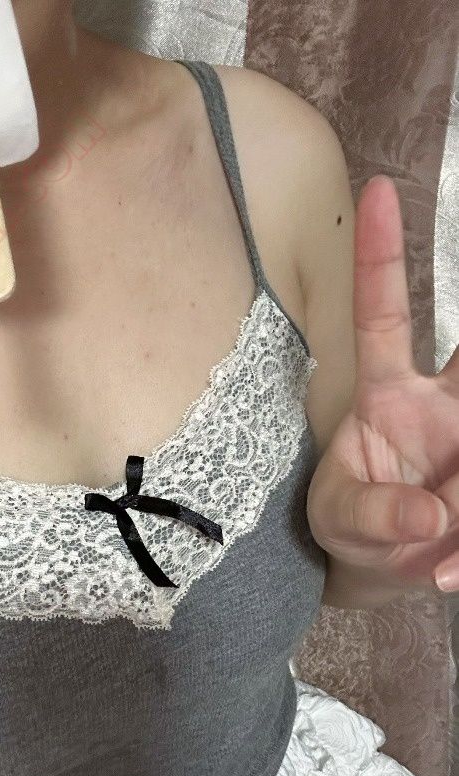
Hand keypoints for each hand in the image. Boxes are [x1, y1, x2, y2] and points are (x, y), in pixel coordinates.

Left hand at [306, 175, 458, 593]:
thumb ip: (375, 513)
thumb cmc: (346, 524)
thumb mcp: (340, 519)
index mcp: (387, 394)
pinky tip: (444, 573)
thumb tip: (433, 515)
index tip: (376, 191)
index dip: (380, 258)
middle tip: (455, 390)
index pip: (385, 316)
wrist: (381, 565)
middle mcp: (444, 401)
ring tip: (434, 560)